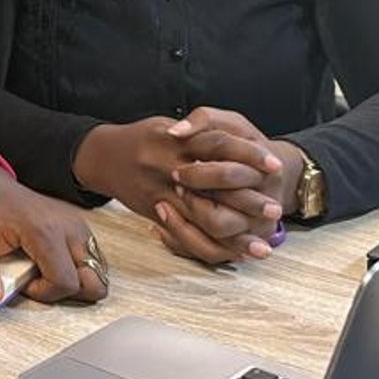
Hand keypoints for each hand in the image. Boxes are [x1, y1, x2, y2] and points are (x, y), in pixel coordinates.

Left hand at [0, 147, 105, 302]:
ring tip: (42, 270)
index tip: (24, 283)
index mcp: (43, 229)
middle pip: (95, 282)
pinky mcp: (78, 226)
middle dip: (68, 292)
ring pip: (98, 273)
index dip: (44, 293)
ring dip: (74, 282)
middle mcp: (68, 226)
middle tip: (39, 280)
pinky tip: (50, 262)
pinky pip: (93, 260)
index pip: (66, 282)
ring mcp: (77, 225)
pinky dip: (76, 270)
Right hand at [73, 113, 281, 265]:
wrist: (103, 157)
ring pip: (202, 218)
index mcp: (175, 140)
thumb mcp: (169, 123)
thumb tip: (235, 142)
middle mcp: (168, 167)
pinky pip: (186, 236)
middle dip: (247, 200)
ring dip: (235, 236)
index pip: (219, 144)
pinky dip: (212, 248)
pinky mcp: (155, 213)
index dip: (249, 154)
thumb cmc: (145, 138)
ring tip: (263, 247)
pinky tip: (235, 255)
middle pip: (214, 185)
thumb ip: (199, 128)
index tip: (275, 165)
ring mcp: (161, 193)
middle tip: (273, 209)